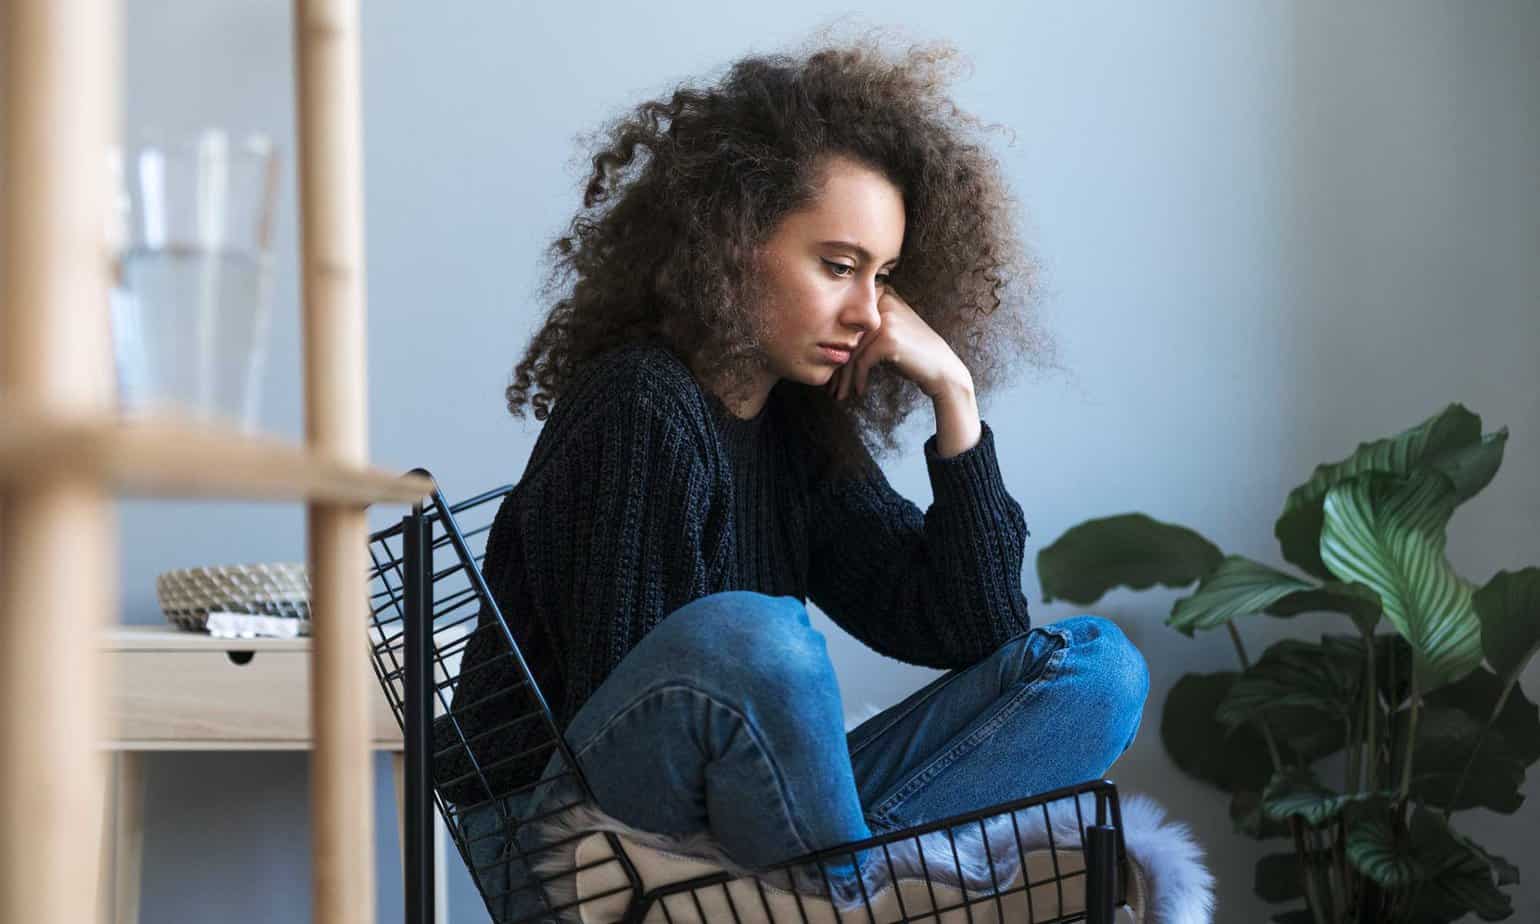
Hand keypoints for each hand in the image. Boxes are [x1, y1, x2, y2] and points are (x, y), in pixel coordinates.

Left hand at [826, 287, 968, 401]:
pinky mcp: (888, 338)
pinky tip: (858, 390)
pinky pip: (862, 361)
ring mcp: (887, 319)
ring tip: (840, 394)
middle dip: (838, 365)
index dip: (837, 347)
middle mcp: (884, 302)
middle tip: (831, 386)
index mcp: (882, 295)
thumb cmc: (912, 355)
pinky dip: (858, 379)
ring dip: (845, 377)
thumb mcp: (888, 334)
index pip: (848, 321)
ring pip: (853, 351)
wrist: (943, 370)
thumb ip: (863, 330)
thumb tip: (829, 342)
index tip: (832, 371)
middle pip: (849, 336)